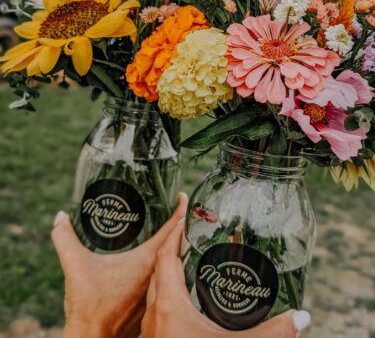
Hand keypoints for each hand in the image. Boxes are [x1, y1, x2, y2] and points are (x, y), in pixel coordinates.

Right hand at [51, 192, 187, 337]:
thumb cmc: (88, 306)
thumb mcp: (75, 266)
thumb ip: (65, 238)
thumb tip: (60, 216)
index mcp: (146, 262)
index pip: (171, 230)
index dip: (179, 211)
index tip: (183, 196)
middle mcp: (156, 276)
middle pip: (175, 245)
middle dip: (177, 226)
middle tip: (175, 207)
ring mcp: (154, 291)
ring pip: (171, 263)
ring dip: (171, 247)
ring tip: (168, 229)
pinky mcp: (149, 304)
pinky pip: (163, 279)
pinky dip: (163, 266)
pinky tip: (154, 261)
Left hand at [142, 222, 310, 337]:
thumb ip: (272, 333)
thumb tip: (303, 318)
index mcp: (168, 306)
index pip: (165, 257)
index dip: (174, 235)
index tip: (185, 219)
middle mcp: (154, 314)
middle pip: (157, 270)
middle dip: (172, 250)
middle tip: (192, 237)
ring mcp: (151, 330)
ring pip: (154, 290)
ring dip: (167, 272)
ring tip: (189, 261)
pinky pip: (155, 308)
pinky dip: (167, 293)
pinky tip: (185, 299)